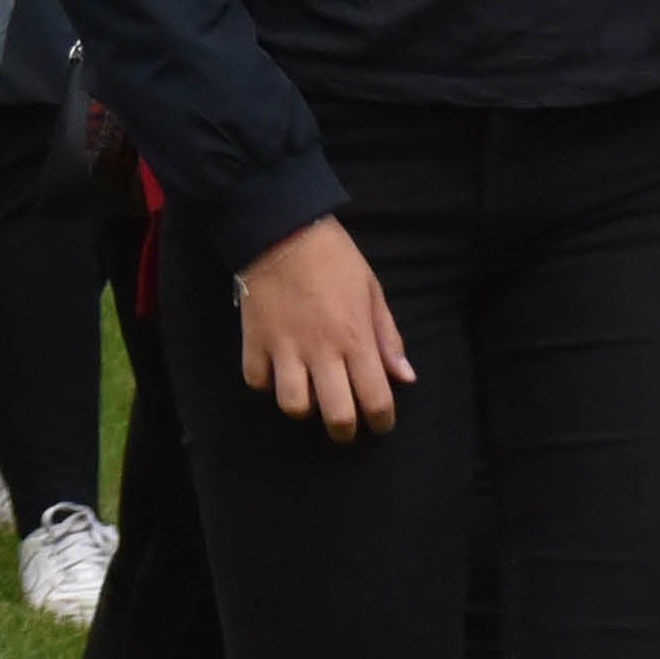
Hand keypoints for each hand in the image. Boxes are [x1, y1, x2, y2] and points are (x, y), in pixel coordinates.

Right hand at [234, 216, 413, 439]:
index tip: (380, 422)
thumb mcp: (371, 291)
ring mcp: (284, 347)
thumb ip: (388, 337)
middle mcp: (322, 351)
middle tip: (344, 424)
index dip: (382, 421)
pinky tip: (275, 369)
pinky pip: (256, 380)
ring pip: (293, 405)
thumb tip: (405, 377)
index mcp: (356, 339)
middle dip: (345, 430)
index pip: (376, 400)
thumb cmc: (334, 258)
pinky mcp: (254, 339)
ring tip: (307, 394)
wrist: (280, 228)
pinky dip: (266, 382)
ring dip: (303, 406)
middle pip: (337, 415)